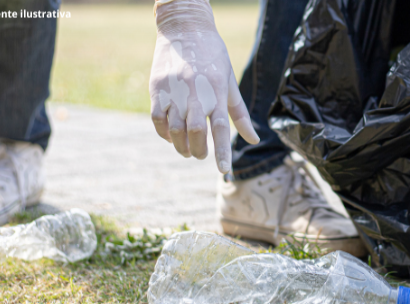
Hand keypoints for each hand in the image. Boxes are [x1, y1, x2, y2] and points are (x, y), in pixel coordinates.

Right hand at [149, 0, 259, 172]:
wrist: (185, 27)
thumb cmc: (213, 57)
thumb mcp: (229, 82)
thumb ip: (239, 113)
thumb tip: (253, 140)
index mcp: (216, 91)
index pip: (221, 127)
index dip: (222, 151)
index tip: (224, 170)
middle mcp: (195, 92)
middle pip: (196, 133)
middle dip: (199, 151)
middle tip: (201, 155)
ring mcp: (174, 91)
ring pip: (174, 130)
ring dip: (181, 146)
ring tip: (187, 150)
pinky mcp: (156, 89)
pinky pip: (157, 120)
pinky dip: (164, 134)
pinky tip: (171, 136)